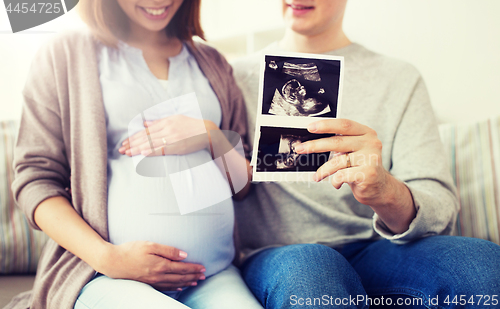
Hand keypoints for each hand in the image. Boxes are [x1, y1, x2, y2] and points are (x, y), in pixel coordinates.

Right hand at [98, 241, 205, 290]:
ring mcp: (153, 281)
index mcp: (161, 266)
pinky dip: (175, 288)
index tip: (203, 268)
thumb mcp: (150, 245)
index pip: (182, 268)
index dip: (194, 268)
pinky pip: (165, 288)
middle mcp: (158, 276)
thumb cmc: (131, 250)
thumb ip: (168, 250)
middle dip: (193, 276)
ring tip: (196, 282)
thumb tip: (184, 255)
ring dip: (187, 283)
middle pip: (180, 278)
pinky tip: (179, 288)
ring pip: (174, 284)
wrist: (113, 262)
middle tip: (204, 276)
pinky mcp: (147, 283)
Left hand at [119, 115, 213, 156]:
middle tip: (121, 149)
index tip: (125, 142)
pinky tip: (142, 153)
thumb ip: (159, 121)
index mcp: (165, 122)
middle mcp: (167, 129)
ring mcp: (171, 138)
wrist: (207, 131)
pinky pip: (162, 149)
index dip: (134, 137)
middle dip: (132, 143)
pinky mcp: (177, 146)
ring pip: (151, 143)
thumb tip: (145, 124)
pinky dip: (152, 151)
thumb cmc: (192, 125)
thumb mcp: (175, 119)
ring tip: (127, 152)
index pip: (145, 131)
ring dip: (137, 149)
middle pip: (145, 137)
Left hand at [295, 119, 415, 232]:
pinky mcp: (369, 174)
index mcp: (366, 133)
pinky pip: (342, 175)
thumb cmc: (360, 166)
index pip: (344, 124)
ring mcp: (371, 158)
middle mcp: (371, 143)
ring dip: (323, 170)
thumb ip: (339, 143)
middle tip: (300, 148)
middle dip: (315, 146)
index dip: (326, 125)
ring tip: (317, 176)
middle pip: (338, 142)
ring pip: (338, 162)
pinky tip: (336, 183)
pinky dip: (335, 180)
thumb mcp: (352, 151)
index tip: (309, 127)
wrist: (379, 188)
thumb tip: (311, 141)